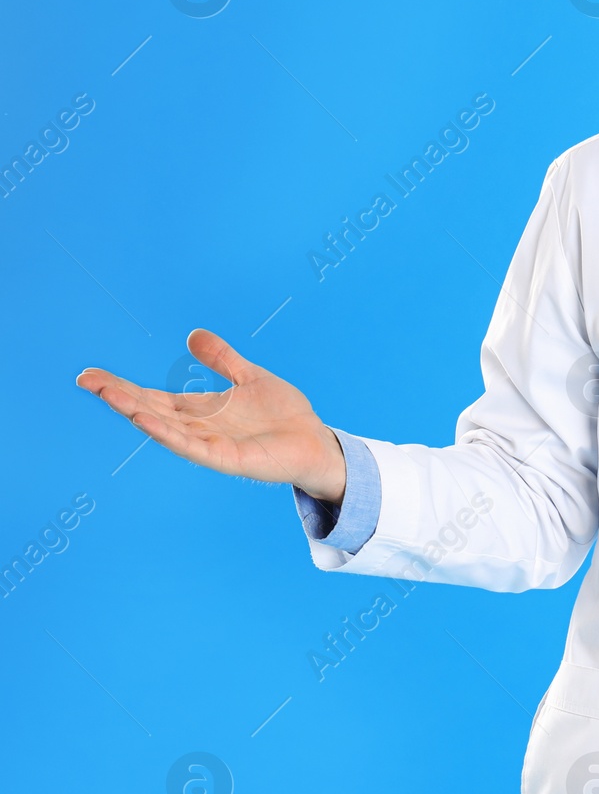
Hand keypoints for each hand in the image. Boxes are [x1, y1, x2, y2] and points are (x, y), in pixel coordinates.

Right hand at [76, 329, 347, 503]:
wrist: (314, 441)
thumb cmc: (283, 414)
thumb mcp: (249, 376)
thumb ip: (222, 358)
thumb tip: (193, 335)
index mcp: (200, 409)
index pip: (152, 396)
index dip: (123, 386)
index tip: (90, 374)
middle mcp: (198, 427)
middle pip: (151, 410)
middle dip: (120, 396)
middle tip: (89, 380)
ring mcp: (210, 444)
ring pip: (165, 428)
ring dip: (137, 412)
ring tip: (110, 395)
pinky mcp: (226, 458)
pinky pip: (192, 446)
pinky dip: (168, 434)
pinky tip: (147, 420)